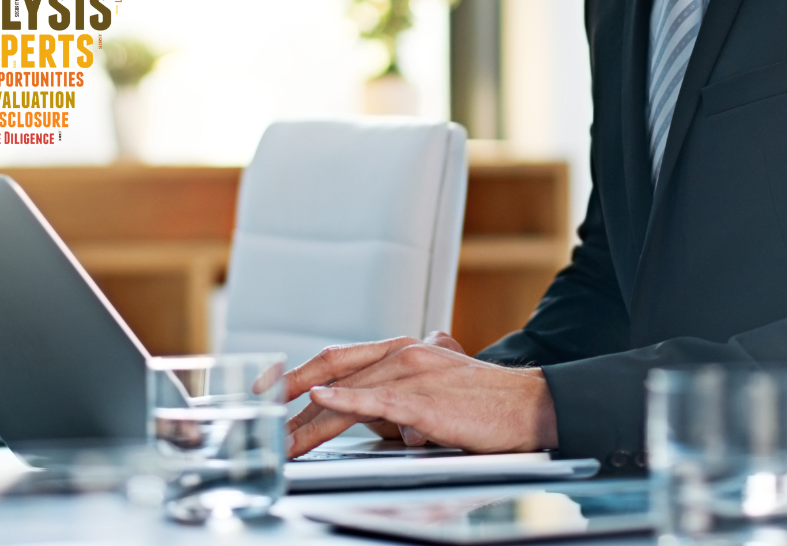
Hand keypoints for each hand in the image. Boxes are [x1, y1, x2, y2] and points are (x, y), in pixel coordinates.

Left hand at [283, 333, 556, 457]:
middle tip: (259, 414)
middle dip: (289, 395)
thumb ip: (403, 395)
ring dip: (307, 418)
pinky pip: (377, 399)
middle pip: (331, 371)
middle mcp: (402, 353)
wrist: (528, 407)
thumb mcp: (436, 388)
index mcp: (402, 350)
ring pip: (346, 391)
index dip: (298, 372)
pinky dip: (347, 400)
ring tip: (281, 436)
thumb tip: (381, 418)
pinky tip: (324, 401)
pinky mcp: (425, 399)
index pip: (337, 357)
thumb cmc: (485, 404)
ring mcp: (412, 373)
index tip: (267, 388)